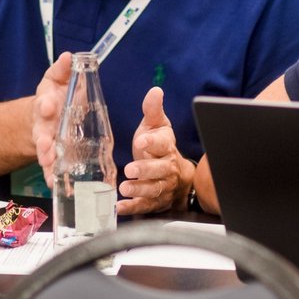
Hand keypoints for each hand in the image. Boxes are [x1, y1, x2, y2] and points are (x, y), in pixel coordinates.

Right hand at [31, 52, 72, 188]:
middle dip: (44, 139)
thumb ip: (62, 69)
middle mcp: (44, 125)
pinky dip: (52, 176)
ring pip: (45, 152)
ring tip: (50, 165)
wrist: (49, 114)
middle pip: (42, 132)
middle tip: (45, 146)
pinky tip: (55, 184)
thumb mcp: (58, 79)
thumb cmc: (57, 95)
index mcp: (46, 103)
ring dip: (47, 159)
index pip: (44, 103)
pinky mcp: (53, 155)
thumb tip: (68, 57)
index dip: (46, 104)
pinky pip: (52, 168)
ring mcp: (47, 141)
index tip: (48, 105)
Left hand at [118, 86, 191, 215]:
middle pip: (159, 170)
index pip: (162, 144)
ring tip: (125, 187)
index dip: (153, 142)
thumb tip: (155, 90)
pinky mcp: (154, 202)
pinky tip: (120, 206)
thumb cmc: (161, 147)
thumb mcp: (157, 126)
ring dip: (139, 189)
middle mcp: (166, 168)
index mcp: (166, 147)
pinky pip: (145, 206)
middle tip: (130, 169)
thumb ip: (153, 110)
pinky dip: (133, 207)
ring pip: (154, 189)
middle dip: (145, 170)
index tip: (142, 141)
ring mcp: (162, 186)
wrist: (177, 176)